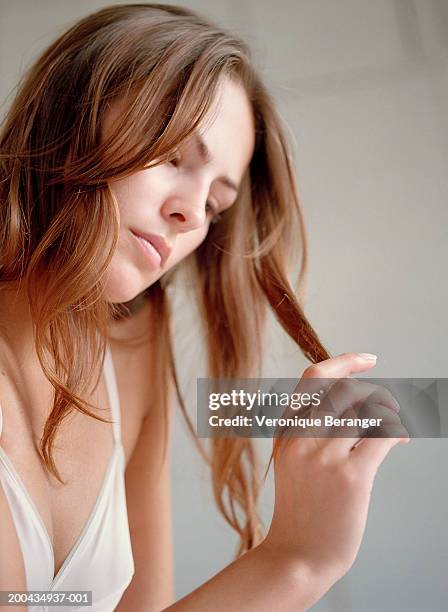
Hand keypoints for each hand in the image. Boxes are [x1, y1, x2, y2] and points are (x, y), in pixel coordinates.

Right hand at [263, 352, 408, 588]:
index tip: (368, 360)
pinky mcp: (350, 476)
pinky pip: (383, 435)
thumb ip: (313, 429)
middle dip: (374, 392)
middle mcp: (302, 436)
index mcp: (287, 429)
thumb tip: (357, 402)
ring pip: (367, 408)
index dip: (345, 362)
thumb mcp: (293, 460)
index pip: (315, 377)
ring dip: (390, 414)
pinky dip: (398, 433)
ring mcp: (324, 455)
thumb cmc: (302, 508)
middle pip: (344, 388)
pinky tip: (401, 443)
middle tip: (386, 408)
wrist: (297, 555)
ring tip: (395, 431)